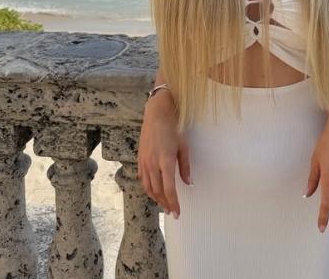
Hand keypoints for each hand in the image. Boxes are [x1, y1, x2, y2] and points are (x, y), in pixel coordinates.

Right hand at [137, 91, 191, 217]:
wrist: (156, 116)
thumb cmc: (173, 129)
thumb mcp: (184, 147)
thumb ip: (185, 167)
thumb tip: (189, 183)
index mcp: (165, 161)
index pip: (169, 189)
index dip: (173, 202)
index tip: (177, 212)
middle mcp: (152, 164)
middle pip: (158, 191)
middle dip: (165, 203)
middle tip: (172, 211)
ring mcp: (144, 162)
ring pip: (148, 187)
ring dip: (156, 198)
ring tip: (164, 205)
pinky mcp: (140, 160)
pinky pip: (143, 179)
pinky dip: (148, 189)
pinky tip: (154, 192)